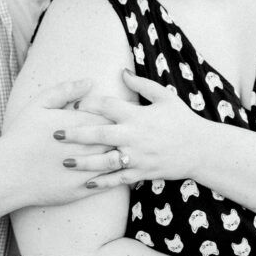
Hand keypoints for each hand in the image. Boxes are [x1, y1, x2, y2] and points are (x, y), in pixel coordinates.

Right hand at [1, 79, 116, 206]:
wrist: (8, 172)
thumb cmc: (22, 135)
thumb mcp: (40, 105)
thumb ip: (65, 91)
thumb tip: (90, 82)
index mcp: (82, 124)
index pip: (114, 115)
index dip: (120, 114)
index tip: (123, 114)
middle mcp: (89, 147)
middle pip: (120, 138)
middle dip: (126, 134)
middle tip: (132, 132)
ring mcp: (88, 170)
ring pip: (119, 162)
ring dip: (124, 156)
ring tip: (126, 151)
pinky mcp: (83, 189)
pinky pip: (108, 183)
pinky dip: (115, 176)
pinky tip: (115, 171)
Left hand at [49, 68, 201, 187]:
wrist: (201, 149)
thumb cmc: (182, 119)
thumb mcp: (165, 97)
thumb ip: (141, 84)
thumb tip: (121, 71)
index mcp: (138, 115)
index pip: (107, 106)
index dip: (88, 104)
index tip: (72, 105)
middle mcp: (134, 136)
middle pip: (100, 135)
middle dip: (76, 134)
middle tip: (55, 134)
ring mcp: (137, 157)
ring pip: (105, 161)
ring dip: (84, 162)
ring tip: (65, 161)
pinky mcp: (141, 173)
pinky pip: (118, 179)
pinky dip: (102, 182)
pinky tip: (86, 183)